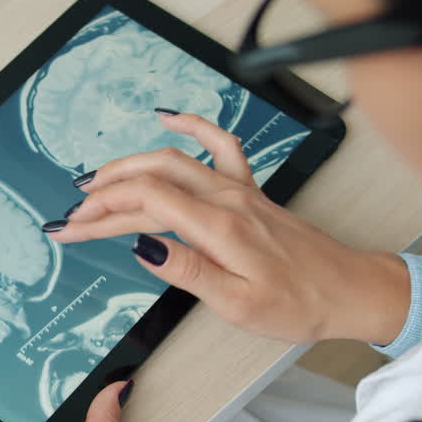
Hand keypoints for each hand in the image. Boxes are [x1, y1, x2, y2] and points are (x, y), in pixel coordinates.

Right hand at [50, 111, 409, 344]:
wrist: (349, 290)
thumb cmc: (299, 303)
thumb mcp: (238, 304)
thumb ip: (189, 270)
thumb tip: (145, 249)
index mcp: (220, 228)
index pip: (147, 203)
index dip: (102, 213)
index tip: (72, 229)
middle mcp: (227, 199)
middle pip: (152, 178)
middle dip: (104, 193)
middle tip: (72, 216)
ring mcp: (239, 190)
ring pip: (173, 161)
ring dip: (129, 166)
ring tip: (94, 182)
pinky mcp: (249, 190)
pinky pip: (218, 145)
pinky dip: (191, 125)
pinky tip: (167, 117)